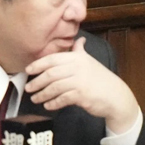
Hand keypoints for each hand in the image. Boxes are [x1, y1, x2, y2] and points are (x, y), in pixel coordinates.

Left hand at [25, 37, 139, 132]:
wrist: (117, 96)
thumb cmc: (100, 79)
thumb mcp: (90, 62)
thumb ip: (80, 51)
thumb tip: (79, 39)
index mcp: (77, 58)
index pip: (52, 59)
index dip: (38, 64)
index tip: (28, 70)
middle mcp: (78, 67)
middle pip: (50, 74)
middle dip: (37, 82)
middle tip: (28, 88)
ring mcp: (80, 81)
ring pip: (54, 88)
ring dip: (42, 94)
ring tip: (35, 99)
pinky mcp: (82, 95)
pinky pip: (62, 99)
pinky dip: (53, 103)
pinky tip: (48, 105)